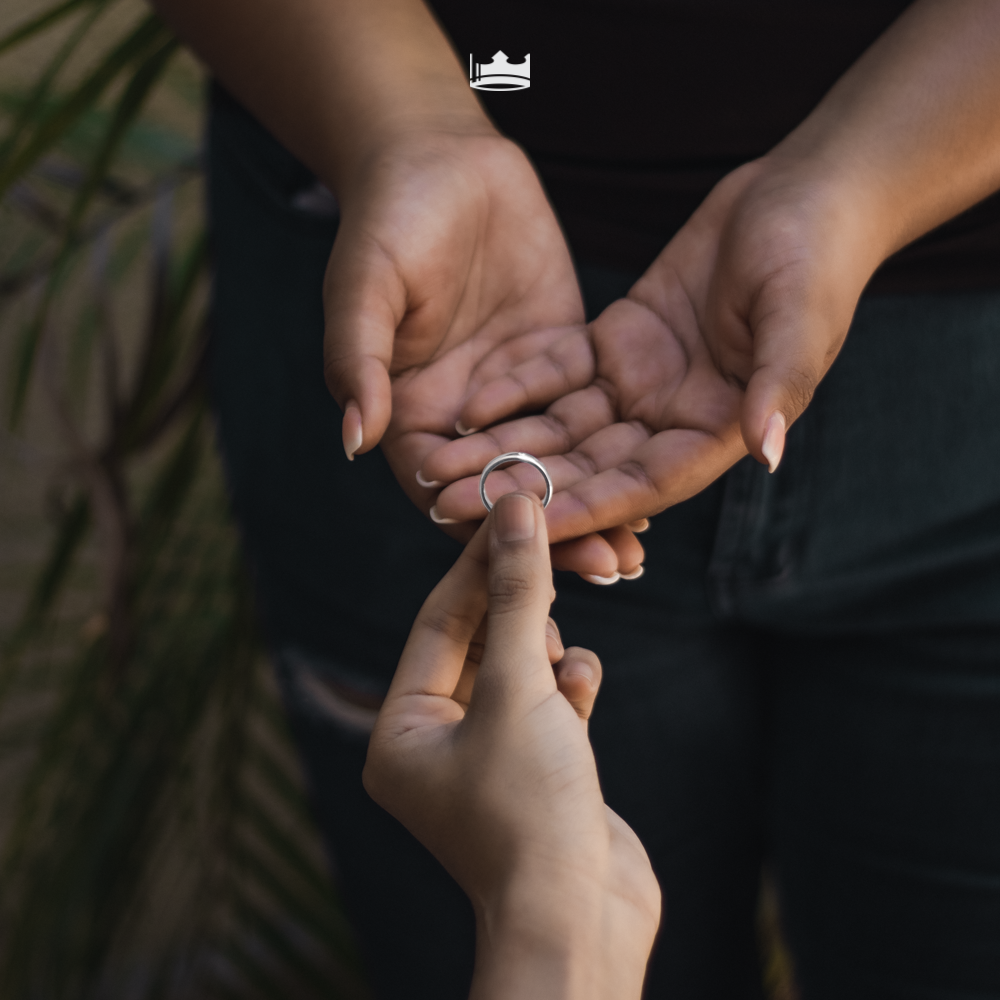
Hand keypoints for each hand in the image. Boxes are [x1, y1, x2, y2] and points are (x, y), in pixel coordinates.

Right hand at [324, 126, 645, 577]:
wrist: (440, 158)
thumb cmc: (387, 219)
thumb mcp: (366, 287)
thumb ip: (361, 362)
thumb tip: (355, 442)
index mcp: (413, 414)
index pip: (448, 490)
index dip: (487, 525)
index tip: (534, 553)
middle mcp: (466, 417)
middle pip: (511, 489)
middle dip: (560, 532)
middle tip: (612, 567)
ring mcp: (517, 392)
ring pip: (558, 462)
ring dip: (597, 501)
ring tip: (641, 545)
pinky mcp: (562, 359)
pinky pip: (592, 412)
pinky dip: (618, 446)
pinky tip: (661, 473)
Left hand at [363, 492, 660, 999]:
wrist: (582, 921)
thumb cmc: (529, 811)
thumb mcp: (519, 689)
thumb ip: (518, 598)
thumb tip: (518, 511)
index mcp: (401, 732)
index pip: (440, 621)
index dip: (478, 562)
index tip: (515, 509)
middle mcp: (436, 745)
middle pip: (478, 642)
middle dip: (518, 599)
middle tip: (552, 543)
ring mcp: (489, 760)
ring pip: (516, 671)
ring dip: (544, 646)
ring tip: (559, 644)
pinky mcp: (539, 771)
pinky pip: (548, 706)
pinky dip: (567, 687)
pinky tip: (582, 683)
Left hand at [414, 156, 879, 543]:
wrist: (801, 194)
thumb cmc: (816, 255)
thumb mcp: (799, 316)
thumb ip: (777, 383)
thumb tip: (766, 452)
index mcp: (717, 430)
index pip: (639, 484)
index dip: (582, 508)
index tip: (522, 528)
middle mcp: (672, 419)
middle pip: (585, 466)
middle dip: (520, 487)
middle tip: (448, 507)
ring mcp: (642, 383)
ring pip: (561, 426)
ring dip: (502, 446)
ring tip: (438, 468)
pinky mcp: (619, 344)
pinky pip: (559, 372)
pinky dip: (518, 388)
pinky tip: (468, 406)